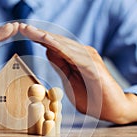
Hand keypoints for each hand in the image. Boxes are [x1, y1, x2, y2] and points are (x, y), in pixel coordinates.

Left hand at [19, 23, 136, 123]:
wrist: (113, 109)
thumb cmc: (92, 96)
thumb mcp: (70, 80)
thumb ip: (61, 65)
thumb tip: (48, 50)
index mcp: (74, 58)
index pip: (53, 45)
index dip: (38, 38)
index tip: (22, 31)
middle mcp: (82, 54)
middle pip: (57, 41)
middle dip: (39, 34)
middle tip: (22, 27)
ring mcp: (89, 59)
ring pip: (65, 46)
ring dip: (48, 38)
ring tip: (33, 31)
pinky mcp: (94, 68)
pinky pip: (76, 56)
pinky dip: (63, 49)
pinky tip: (50, 44)